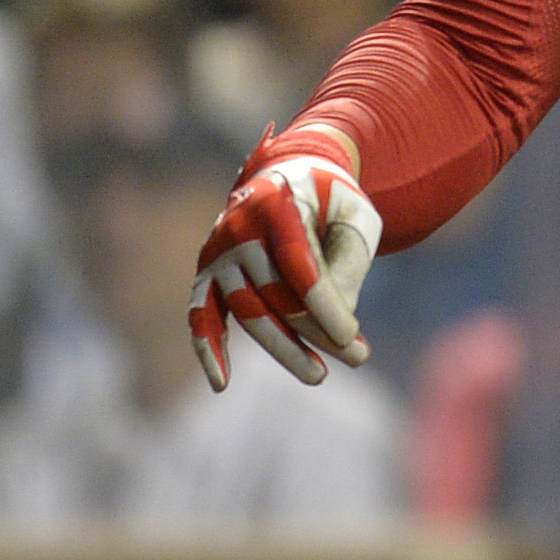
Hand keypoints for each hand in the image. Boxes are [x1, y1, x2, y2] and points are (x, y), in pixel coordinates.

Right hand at [187, 127, 380, 389]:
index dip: (323, 306)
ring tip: (319, 374)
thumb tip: (335, 327)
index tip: (351, 336)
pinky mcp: (207, 274)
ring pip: (246, 311)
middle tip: (358, 357)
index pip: (297, 265)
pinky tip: (221, 383)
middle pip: (273, 294)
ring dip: (283, 347)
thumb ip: (348, 265)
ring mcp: (217, 252)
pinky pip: (201, 314)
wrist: (290, 175)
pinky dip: (208, 348)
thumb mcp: (356, 219)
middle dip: (316, 331)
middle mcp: (237, 227)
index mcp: (276, 202)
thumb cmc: (332, 201)